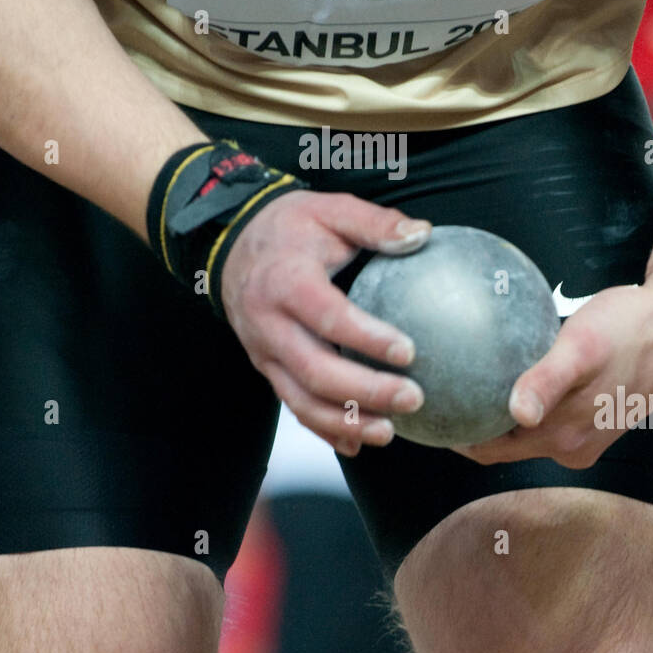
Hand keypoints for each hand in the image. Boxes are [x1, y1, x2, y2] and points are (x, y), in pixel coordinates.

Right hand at [220, 190, 430, 456]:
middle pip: (315, 371)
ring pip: (301, 400)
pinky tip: (359, 443)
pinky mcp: (266, 368)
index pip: (328, 316)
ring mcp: (263, 351)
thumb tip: (423, 234)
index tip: (409, 351)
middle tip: (413, 397)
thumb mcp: (330, 209)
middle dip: (365, 392)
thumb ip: (375, 222)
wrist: (229, 244)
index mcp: (286, 280)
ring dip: (345, 422)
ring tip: (391, 432)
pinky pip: (292, 406)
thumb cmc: (291, 226)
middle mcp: (268, 323)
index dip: (367, 338)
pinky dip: (324, 430)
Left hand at [452, 279, 652, 467]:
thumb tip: (515, 414)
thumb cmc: (628, 329)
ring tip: (463, 386)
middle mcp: (572, 446)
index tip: (426, 416)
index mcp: (563, 437)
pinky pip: (547, 418)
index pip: (491, 450)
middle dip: (471, 427)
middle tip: (435, 398)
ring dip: (497, 417)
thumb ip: (548, 381)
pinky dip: (524, 404)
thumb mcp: (582, 348)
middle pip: (504, 445)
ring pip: (526, 433)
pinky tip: (509, 374)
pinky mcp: (596, 420)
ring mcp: (586, 437)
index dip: (456, 438)